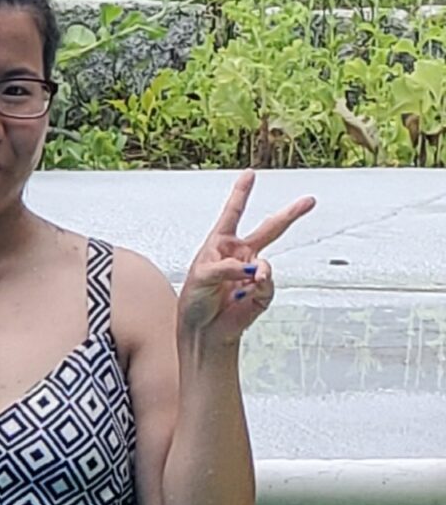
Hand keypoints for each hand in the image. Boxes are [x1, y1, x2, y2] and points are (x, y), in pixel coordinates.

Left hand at [179, 169, 314, 345]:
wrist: (203, 330)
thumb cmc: (195, 300)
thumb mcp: (201, 277)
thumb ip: (226, 267)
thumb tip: (255, 268)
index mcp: (220, 244)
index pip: (233, 213)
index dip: (242, 193)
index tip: (250, 174)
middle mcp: (240, 254)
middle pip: (270, 229)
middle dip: (290, 215)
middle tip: (309, 200)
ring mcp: (253, 272)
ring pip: (267, 263)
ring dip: (257, 272)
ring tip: (244, 284)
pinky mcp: (262, 291)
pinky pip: (267, 283)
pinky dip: (258, 287)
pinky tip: (245, 295)